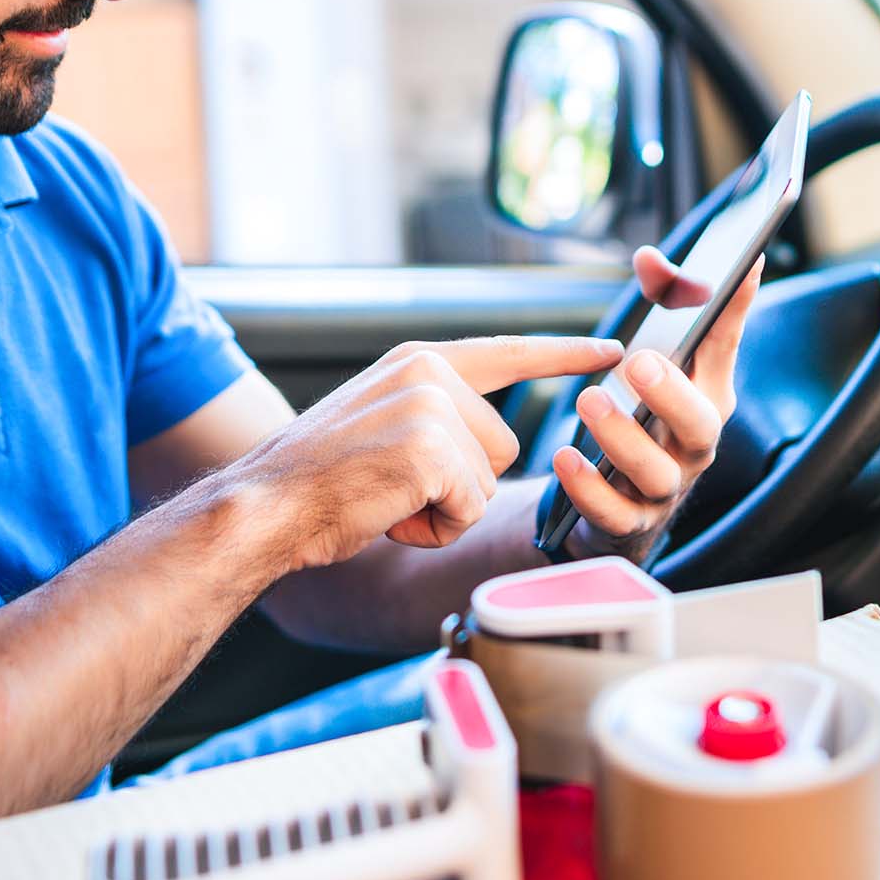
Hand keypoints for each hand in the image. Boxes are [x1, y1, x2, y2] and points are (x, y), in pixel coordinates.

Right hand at [235, 335, 624, 569]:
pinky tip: (390, 515)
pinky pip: (469, 508)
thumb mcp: (383, 423)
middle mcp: (427, 372)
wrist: (266, 504)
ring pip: (489, 481)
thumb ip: (435, 415)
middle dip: (461, 485)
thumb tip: (493, 444)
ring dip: (447, 509)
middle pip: (504, 446)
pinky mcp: (431, 450)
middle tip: (396, 488)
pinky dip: (434, 529)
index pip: (509, 351)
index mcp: (417, 361)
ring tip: (389, 500)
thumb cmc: (319, 481)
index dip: (566, 355)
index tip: (614, 351)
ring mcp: (430, 407)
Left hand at [557, 245, 760, 562]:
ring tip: (588, 400)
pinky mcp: (629, 521)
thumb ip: (657, 304)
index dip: (735, 306)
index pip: (724, 347)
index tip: (746, 261)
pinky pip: (615, 512)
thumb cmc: (641, 418)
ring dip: (622, 436)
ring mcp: (664, 487)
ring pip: (655, 472)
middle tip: (639, 361)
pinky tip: (566, 458)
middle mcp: (693, 445)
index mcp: (705, 397)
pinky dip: (590, 487)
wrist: (618, 503)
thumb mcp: (651, 362)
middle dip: (672, 393)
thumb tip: (650, 258)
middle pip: (700, 425)